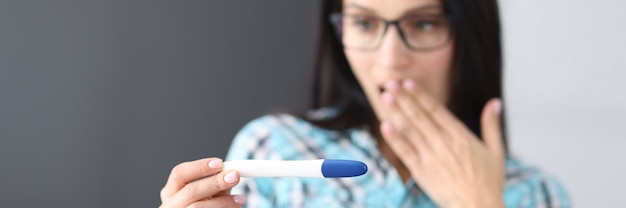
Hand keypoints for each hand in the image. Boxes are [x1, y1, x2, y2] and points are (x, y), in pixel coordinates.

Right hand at [160, 158, 245, 207]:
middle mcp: (170, 204)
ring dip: (223, 201)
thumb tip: (231, 172)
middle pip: (190, 191)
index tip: (219, 163)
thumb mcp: (206, 192)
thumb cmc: (202, 205)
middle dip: (215, 182)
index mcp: (171, 190)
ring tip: (240, 199)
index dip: (200, 167)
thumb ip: (215, 182)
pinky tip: (233, 207)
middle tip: (234, 176)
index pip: (180, 173)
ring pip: (197, 207)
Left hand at [378, 80, 504, 207]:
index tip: (407, 82)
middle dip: (403, 98)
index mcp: (460, 135)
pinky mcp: (422, 172)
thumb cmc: (488, 182)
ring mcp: (431, 157)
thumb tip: (495, 102)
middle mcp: (444, 143)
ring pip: (410, 130)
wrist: (478, 207)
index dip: (420, 95)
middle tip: (389, 83)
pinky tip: (385, 127)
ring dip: (396, 112)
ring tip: (385, 97)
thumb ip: (491, 125)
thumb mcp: (495, 151)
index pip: (436, 110)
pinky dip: (395, 139)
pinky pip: (406, 152)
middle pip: (420, 116)